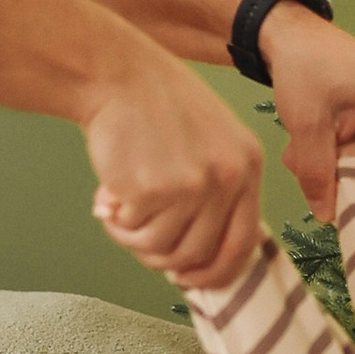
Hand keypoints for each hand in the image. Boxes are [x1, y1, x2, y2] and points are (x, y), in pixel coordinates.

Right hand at [86, 53, 265, 292]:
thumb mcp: (209, 141)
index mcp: (247, 165)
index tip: (187, 278)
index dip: (212, 272)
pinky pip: (131, 232)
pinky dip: (115, 223)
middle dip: (161, 258)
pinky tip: (107, 195)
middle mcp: (227, 178)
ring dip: (132, 239)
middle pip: (197, 254)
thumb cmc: (154, 107)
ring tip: (118, 210)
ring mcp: (192, 185)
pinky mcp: (153, 189)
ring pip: (160, 249)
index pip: (242, 244)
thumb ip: (212, 193)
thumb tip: (191, 260)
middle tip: (135, 238)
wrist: (116, 75)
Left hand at [262, 4, 354, 218]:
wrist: (290, 34)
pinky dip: (337, 148)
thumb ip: (317, 172)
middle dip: (347, 175)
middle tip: (307, 169)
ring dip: (337, 162)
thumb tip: (328, 216)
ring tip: (302, 148)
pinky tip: (312, 137)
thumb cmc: (301, 69)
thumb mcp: (305, 124)